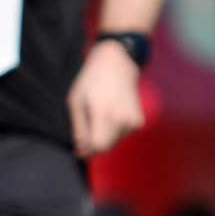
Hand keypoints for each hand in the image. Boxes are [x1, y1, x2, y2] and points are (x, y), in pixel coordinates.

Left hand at [68, 38, 148, 157]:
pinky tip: (108, 118)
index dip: (85, 152)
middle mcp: (123, 119)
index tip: (76, 152)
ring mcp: (133, 121)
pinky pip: (122, 137)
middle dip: (93, 148)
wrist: (117, 63)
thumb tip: (80, 147)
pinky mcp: (138, 121)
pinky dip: (113, 134)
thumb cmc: (91, 80)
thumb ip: (78, 125)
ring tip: (95, 122)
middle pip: (106, 147)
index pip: (98, 146)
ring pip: (114, 143)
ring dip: (103, 140)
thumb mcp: (76, 100)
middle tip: (82, 141)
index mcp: (105, 113)